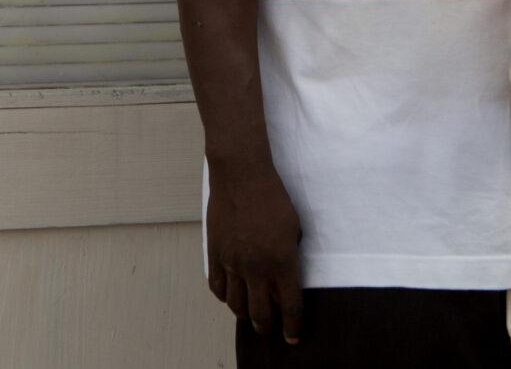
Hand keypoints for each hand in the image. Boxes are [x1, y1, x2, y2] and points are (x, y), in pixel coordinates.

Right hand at [205, 157, 303, 343]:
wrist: (241, 175)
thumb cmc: (273, 197)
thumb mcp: (294, 227)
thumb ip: (290, 257)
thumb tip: (286, 279)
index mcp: (282, 262)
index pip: (290, 307)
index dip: (293, 326)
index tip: (293, 336)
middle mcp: (256, 268)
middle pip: (261, 314)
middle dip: (268, 326)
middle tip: (271, 328)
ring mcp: (232, 262)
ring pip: (236, 305)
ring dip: (246, 313)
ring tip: (251, 312)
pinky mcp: (215, 254)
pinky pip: (217, 286)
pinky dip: (225, 296)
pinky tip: (231, 293)